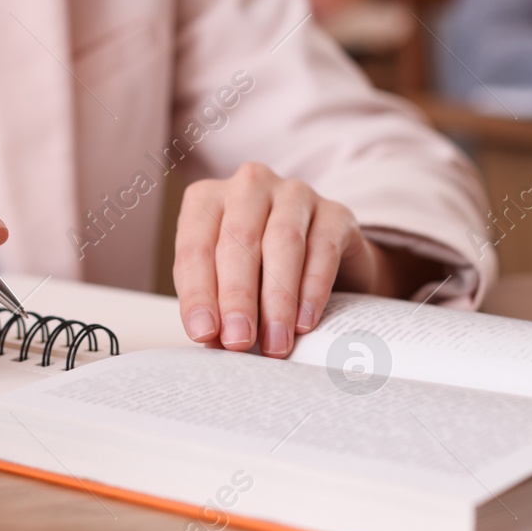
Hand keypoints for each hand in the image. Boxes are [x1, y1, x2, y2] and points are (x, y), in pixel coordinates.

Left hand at [173, 162, 428, 358]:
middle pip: (239, 240)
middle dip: (237, 297)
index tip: (204, 332)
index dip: (198, 292)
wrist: (323, 263)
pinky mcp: (335, 212)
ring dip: (277, 299)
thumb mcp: (225, 282)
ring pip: (283, 242)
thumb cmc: (258, 272)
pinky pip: (323, 249)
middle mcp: (249, 187)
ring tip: (275, 343)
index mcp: (207, 200)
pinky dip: (313, 289)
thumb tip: (214, 339)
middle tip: (239, 341)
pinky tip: (306, 322)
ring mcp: (294, 194)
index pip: (196, 246)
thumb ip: (215, 305)